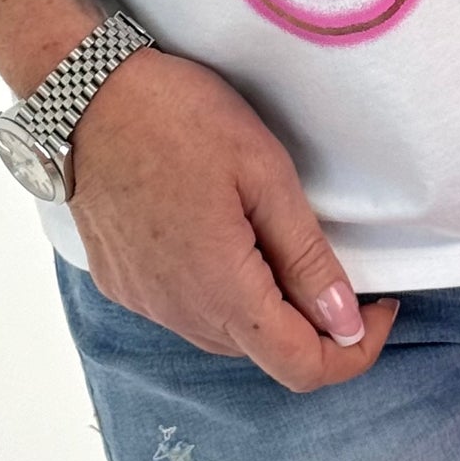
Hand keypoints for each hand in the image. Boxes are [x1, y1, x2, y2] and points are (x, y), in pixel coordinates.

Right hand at [65, 45, 397, 390]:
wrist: (82, 93)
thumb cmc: (176, 117)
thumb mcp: (263, 172)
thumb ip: (306, 256)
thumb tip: (345, 320)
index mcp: (222, 290)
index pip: (302, 367)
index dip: (354, 351)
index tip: (377, 307)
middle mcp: (178, 311)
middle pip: (265, 352)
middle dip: (312, 323)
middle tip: (332, 261)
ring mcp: (143, 299)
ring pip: (224, 334)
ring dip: (263, 308)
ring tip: (272, 240)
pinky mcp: (120, 282)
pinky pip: (184, 309)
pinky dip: (218, 292)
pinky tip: (220, 237)